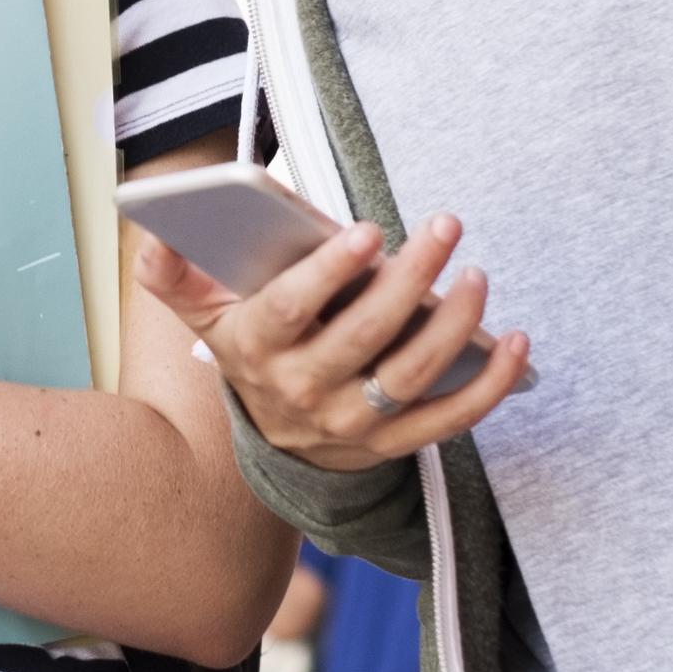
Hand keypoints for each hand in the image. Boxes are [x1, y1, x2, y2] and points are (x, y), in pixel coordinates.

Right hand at [138, 212, 525, 476]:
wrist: (273, 445)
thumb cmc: (252, 351)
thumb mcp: (204, 316)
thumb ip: (174, 274)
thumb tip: (155, 232)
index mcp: (256, 350)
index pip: (290, 310)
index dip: (327, 274)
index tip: (367, 232)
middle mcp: (303, 394)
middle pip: (364, 337)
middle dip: (409, 279)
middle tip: (444, 226)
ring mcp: (351, 425)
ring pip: (409, 375)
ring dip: (452, 324)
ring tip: (475, 275)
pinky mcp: (393, 445)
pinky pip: (449, 420)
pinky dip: (488, 385)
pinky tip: (517, 342)